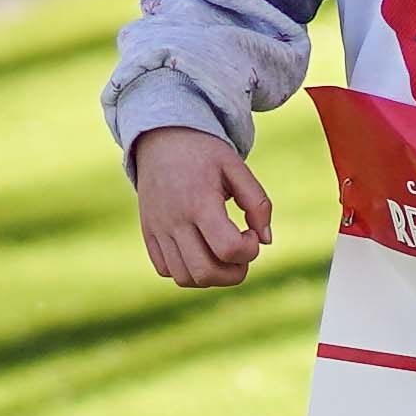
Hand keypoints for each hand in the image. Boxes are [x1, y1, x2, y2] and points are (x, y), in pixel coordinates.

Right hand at [130, 126, 269, 288]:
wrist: (161, 138)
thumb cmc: (203, 152)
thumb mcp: (236, 167)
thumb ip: (257, 202)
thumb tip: (266, 240)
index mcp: (200, 202)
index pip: (229, 249)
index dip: (250, 249)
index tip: (250, 233)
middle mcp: (175, 220)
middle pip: (205, 273)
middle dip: (234, 273)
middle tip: (241, 252)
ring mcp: (158, 230)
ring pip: (184, 278)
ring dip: (211, 276)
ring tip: (221, 253)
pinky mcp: (149, 233)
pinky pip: (166, 270)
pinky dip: (187, 270)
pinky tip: (200, 250)